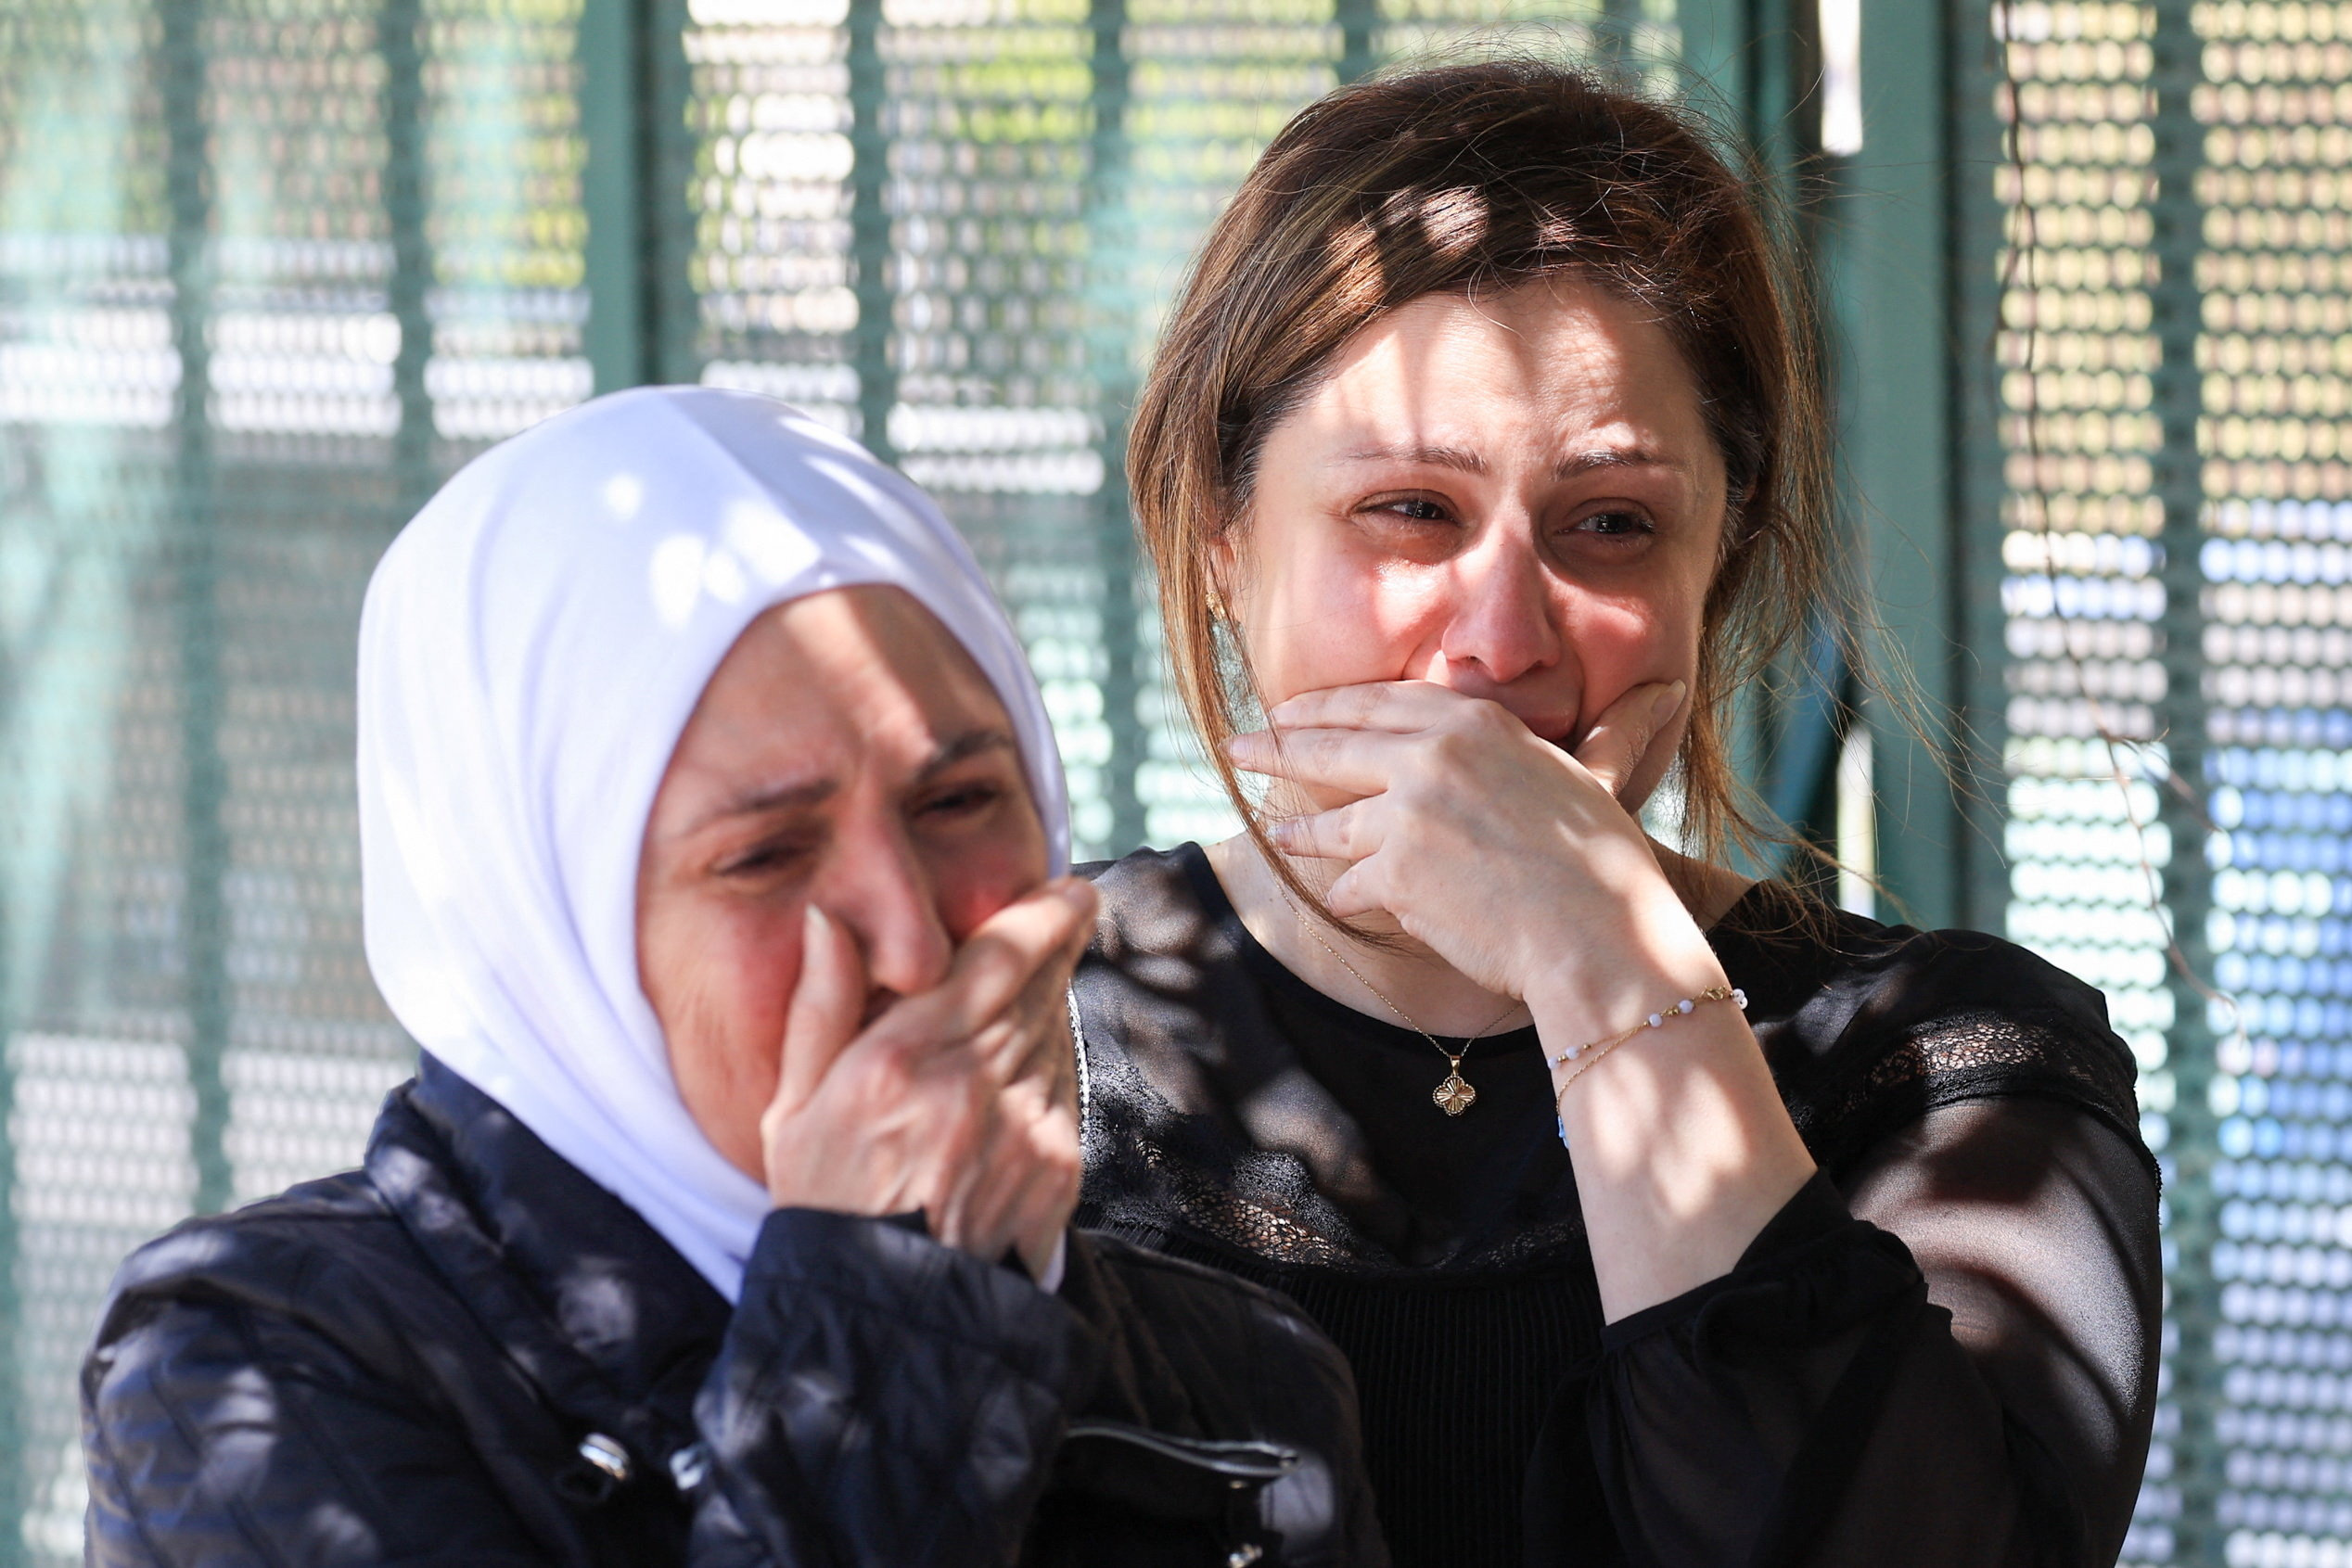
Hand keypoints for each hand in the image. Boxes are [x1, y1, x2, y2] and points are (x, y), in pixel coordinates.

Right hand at [758, 878, 1096, 1281]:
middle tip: (1072, 906)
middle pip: (1041, 985)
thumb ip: (821, 1006)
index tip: (1064, 889)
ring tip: (1039, 986)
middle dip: (1060, 941)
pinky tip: (1023, 1069)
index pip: (995, 959)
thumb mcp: (793, 1109)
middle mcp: (972, 1085)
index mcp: (900, 1061)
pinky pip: (1064, 1088)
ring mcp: (1025, 1128)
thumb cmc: (823, 1208)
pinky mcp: (1058, 1167)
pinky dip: (1050, 1066)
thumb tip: (827, 918)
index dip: (1040, 916)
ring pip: (1056, 1033)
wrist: (882, 1321)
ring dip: (1053, 1003)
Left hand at [1228, 679, 1707, 1009]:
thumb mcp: (1594, 776)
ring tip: (1275, 833)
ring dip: (1298, 830)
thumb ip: (1604, 733)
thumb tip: (1665, 692)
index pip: (1373, 703)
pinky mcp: (1393, 871)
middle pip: (1328, 745)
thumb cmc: (1608, 863)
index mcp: (1472, 721)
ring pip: (1327, 821)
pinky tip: (1343, 900)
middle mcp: (1431, 755)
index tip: (1288, 713)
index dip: (1322, 708)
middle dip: (1274, 745)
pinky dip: (1346, 894)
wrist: (1600, 937)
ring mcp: (1407, 812)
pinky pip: (1347, 883)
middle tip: (1236, 747)